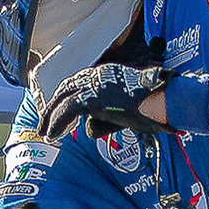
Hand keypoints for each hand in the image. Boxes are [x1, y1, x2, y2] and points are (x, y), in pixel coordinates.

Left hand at [35, 64, 168, 139]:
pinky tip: (52, 134)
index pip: (79, 82)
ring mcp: (94, 85)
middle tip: (44, 121)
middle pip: (67, 88)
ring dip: (50, 116)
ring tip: (44, 131)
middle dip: (53, 106)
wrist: (164, 102)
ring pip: (63, 99)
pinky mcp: (92, 98)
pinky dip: (57, 123)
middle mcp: (98, 76)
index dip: (66, 96)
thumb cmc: (154, 108)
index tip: (57, 108)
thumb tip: (87, 128)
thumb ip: (105, 117)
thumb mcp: (127, 110)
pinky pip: (67, 111)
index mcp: (107, 73)